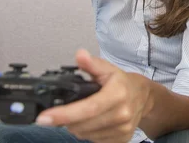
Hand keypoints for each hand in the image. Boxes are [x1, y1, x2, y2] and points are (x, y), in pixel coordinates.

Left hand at [35, 49, 152, 142]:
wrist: (145, 98)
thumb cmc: (123, 83)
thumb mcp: (108, 69)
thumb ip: (92, 64)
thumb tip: (79, 55)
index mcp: (117, 94)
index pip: (87, 108)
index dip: (63, 114)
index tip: (43, 118)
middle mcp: (121, 114)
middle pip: (82, 125)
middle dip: (67, 120)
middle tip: (65, 110)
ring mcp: (122, 129)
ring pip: (85, 135)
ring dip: (77, 126)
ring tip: (83, 114)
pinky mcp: (121, 140)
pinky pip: (94, 141)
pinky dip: (88, 132)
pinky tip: (93, 121)